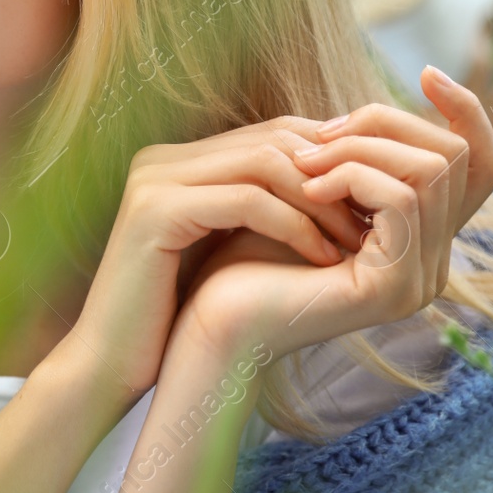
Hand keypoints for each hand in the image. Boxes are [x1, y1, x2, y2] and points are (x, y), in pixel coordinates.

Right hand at [70, 114, 368, 396]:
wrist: (110, 361)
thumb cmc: (174, 316)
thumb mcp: (228, 251)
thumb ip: (265, 213)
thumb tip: (345, 195)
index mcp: (180, 160)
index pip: (276, 131)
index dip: (336, 159)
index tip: (378, 203)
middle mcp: (163, 158)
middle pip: (275, 135)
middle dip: (338, 174)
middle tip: (382, 217)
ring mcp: (155, 179)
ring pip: (266, 161)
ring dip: (324, 200)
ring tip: (361, 239)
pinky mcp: (155, 211)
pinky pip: (246, 201)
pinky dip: (296, 226)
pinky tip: (325, 257)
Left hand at [171, 64, 492, 360]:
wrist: (209, 321)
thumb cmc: (239, 256)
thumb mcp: (303, 192)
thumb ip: (345, 161)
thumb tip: (362, 114)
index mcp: (418, 238)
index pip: (476, 163)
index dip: (465, 111)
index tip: (426, 71)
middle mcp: (432, 260)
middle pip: (456, 155)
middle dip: (384, 124)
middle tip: (319, 138)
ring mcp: (419, 277)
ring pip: (430, 170)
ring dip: (360, 149)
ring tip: (304, 164)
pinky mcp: (395, 286)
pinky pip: (402, 199)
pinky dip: (352, 176)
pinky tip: (306, 188)